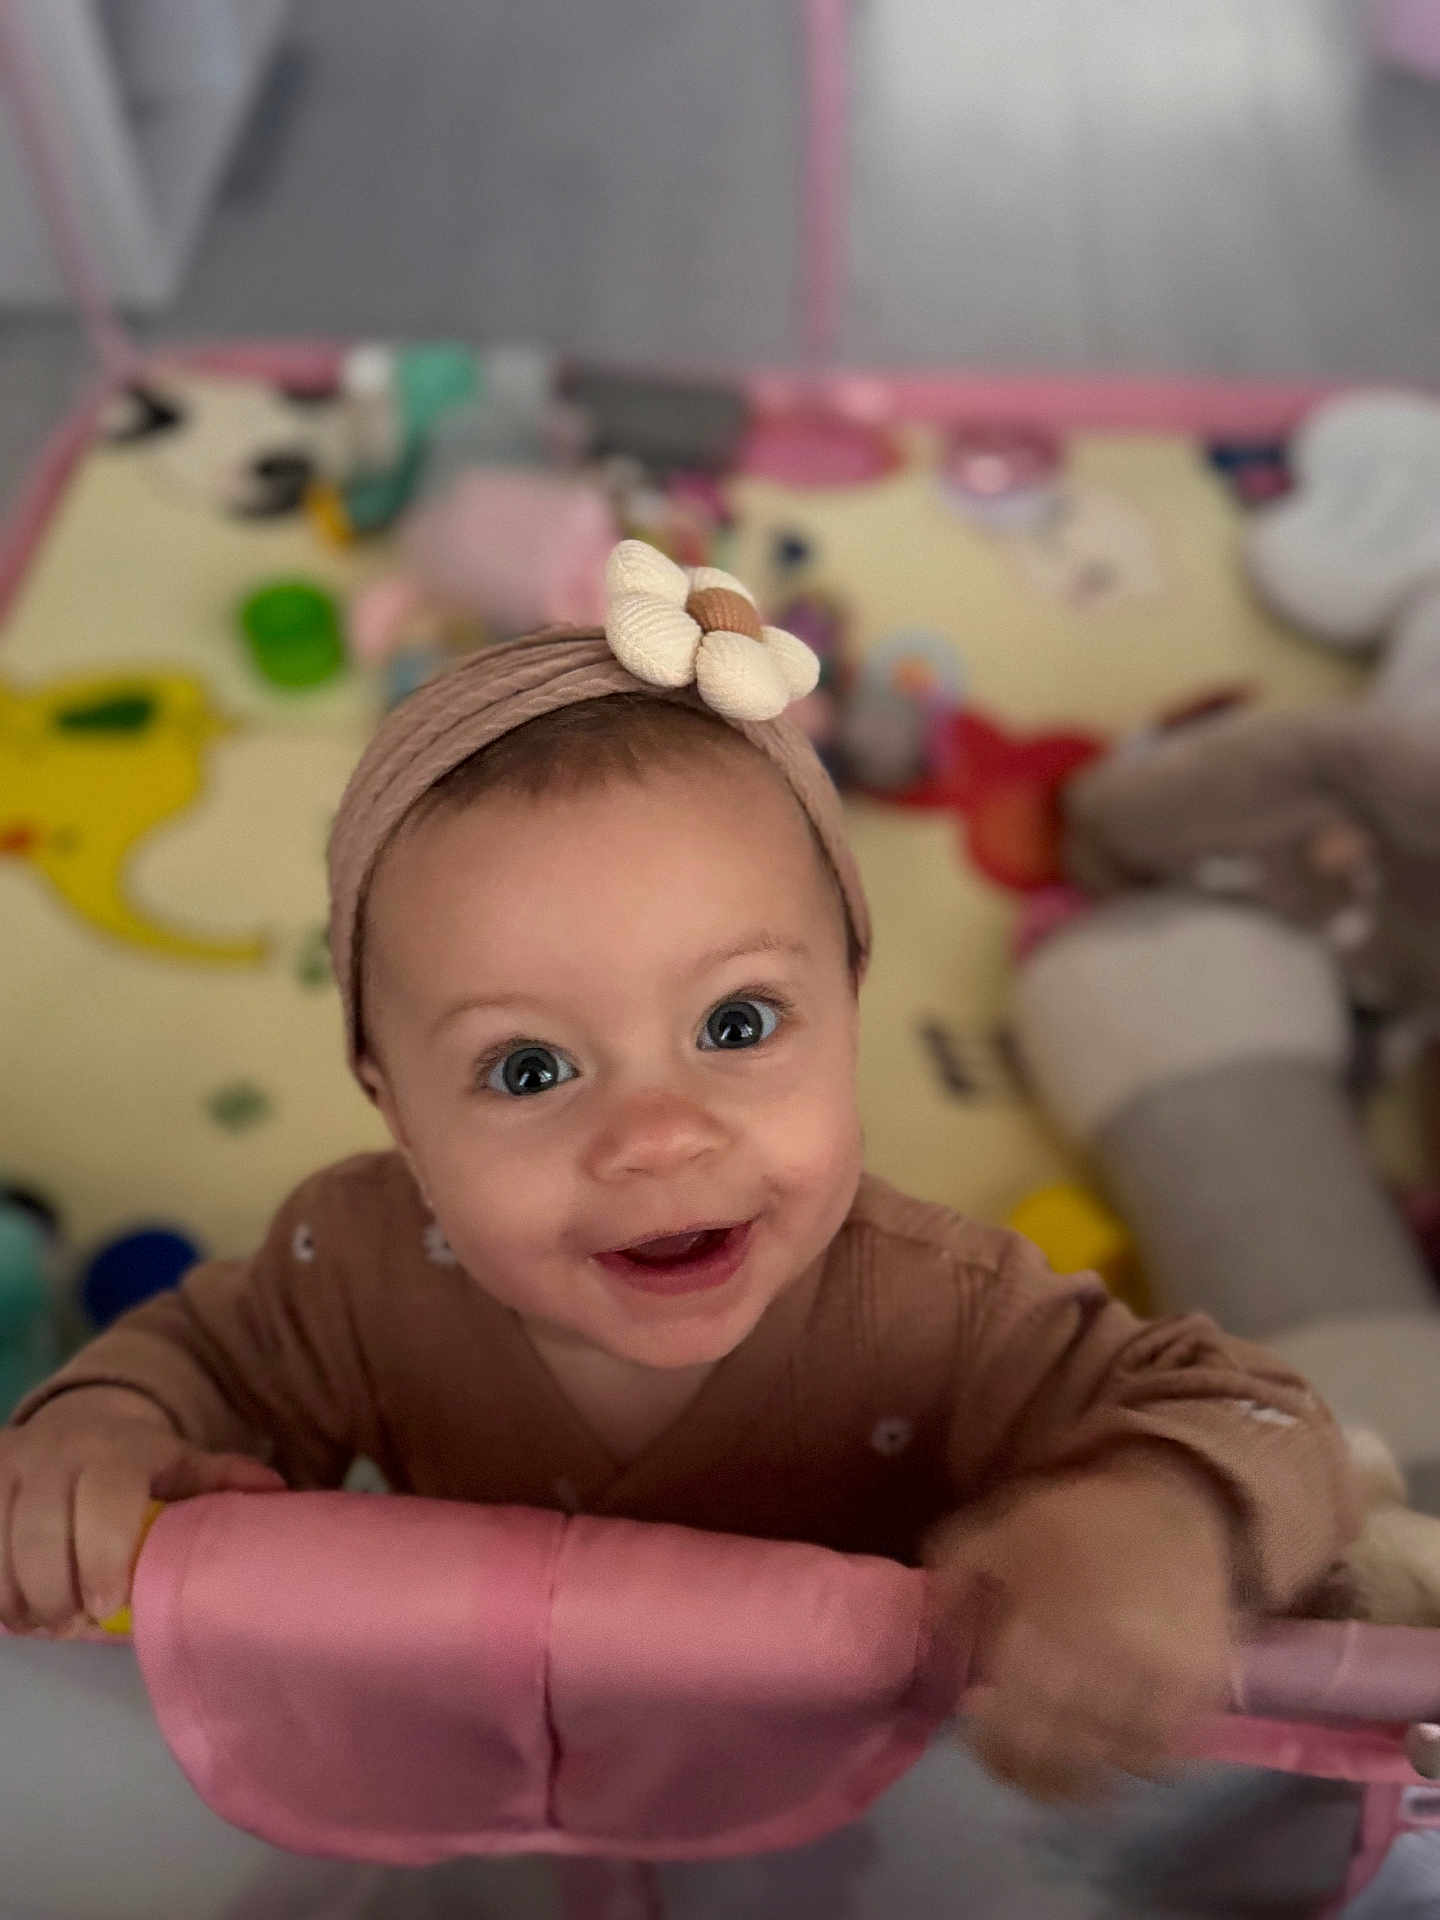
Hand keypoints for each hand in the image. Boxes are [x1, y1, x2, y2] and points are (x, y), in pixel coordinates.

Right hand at [0, 1387, 283, 1634]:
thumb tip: (279, 1496)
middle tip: (73, 1623)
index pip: (102, 1504)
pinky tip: (18, 1604)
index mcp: (111, 1450)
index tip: (110, 1604)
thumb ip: (224, 1480)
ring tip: (47, 1618)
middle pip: (38, 1539)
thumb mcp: (183, 1464)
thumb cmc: (138, 1464)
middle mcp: (50, 1455)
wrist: (73, 1426)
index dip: (103, 1558)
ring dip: (19, 1602)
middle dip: (55, 1597)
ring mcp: (4, 1472)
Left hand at [927, 1448, 1235, 1803]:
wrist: (1172, 1505)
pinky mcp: (1200, 1689)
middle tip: (1010, 1762)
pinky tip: (1104, 1747)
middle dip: (1027, 1764)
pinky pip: (1159, 1753)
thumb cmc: (1073, 1521)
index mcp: (1055, 1610)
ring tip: (1055, 1760)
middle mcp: (1111, 1650)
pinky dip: (1127, 1760)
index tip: (977, 1727)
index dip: (993, 1737)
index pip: (1017, 1708)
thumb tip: (933, 1640)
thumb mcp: (998, 1527)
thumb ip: (953, 1572)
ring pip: (1108, 1759)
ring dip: (1076, 1771)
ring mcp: (1162, 1675)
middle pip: (1062, 1746)